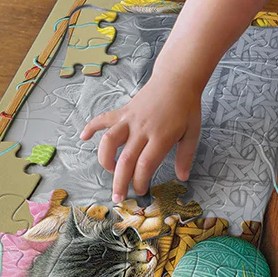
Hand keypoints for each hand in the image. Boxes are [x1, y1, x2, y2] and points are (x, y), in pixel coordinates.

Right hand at [79, 76, 200, 201]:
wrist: (177, 79)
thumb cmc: (187, 107)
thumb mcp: (193, 132)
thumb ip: (186, 156)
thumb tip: (183, 178)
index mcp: (161, 136)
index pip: (145, 165)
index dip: (140, 182)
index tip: (140, 191)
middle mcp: (142, 129)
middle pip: (126, 159)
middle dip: (119, 181)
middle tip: (118, 197)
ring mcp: (130, 119)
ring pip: (109, 140)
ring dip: (105, 158)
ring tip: (109, 170)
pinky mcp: (124, 110)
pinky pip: (103, 119)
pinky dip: (91, 127)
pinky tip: (83, 137)